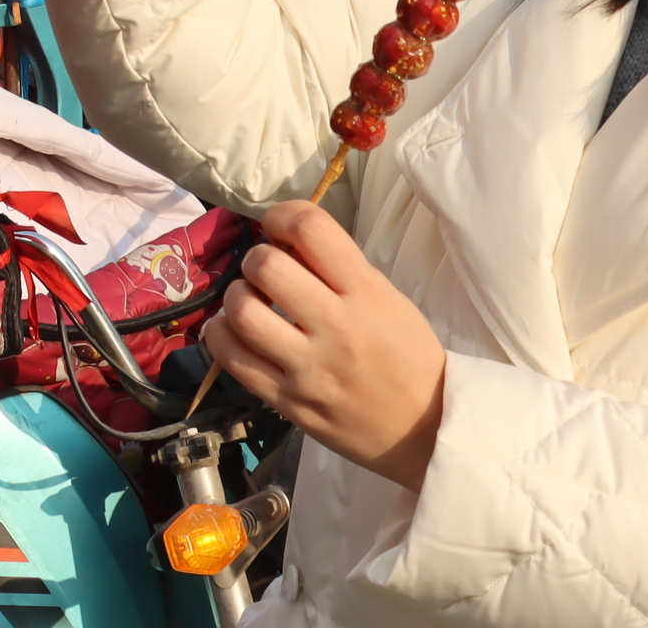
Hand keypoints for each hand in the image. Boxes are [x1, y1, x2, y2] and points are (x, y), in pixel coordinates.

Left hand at [206, 199, 446, 487]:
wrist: (427, 432)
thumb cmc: (409, 359)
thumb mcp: (390, 301)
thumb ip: (341, 271)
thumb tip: (285, 242)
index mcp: (368, 293)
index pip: (312, 229)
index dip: (282, 215)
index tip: (277, 226)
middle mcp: (337, 327)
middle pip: (267, 266)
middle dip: (257, 258)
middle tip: (266, 271)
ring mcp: (309, 368)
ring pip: (242, 311)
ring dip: (237, 297)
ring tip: (250, 302)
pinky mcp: (287, 402)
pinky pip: (231, 359)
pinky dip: (220, 335)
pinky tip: (232, 330)